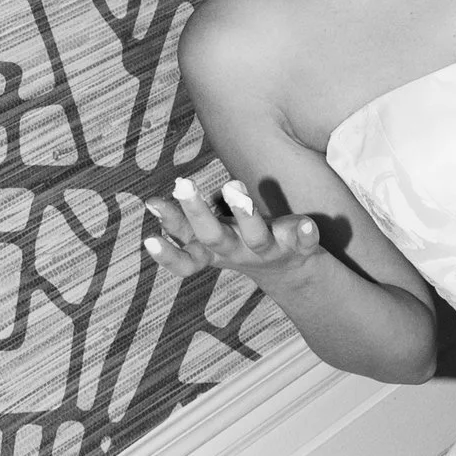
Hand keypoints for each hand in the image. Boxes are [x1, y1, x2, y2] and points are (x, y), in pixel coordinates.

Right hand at [144, 172, 320, 294]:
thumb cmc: (239, 244)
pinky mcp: (300, 247)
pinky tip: (308, 224)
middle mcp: (238, 252)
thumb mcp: (208, 237)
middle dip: (197, 212)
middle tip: (182, 183)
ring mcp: (269, 250)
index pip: (186, 259)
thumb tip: (149, 203)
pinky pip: (304, 241)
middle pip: (214, 238)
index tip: (148, 240)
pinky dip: (306, 234)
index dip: (167, 255)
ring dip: (245, 213)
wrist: (291, 272)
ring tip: (235, 185)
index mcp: (214, 252)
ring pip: (256, 236)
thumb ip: (180, 222)